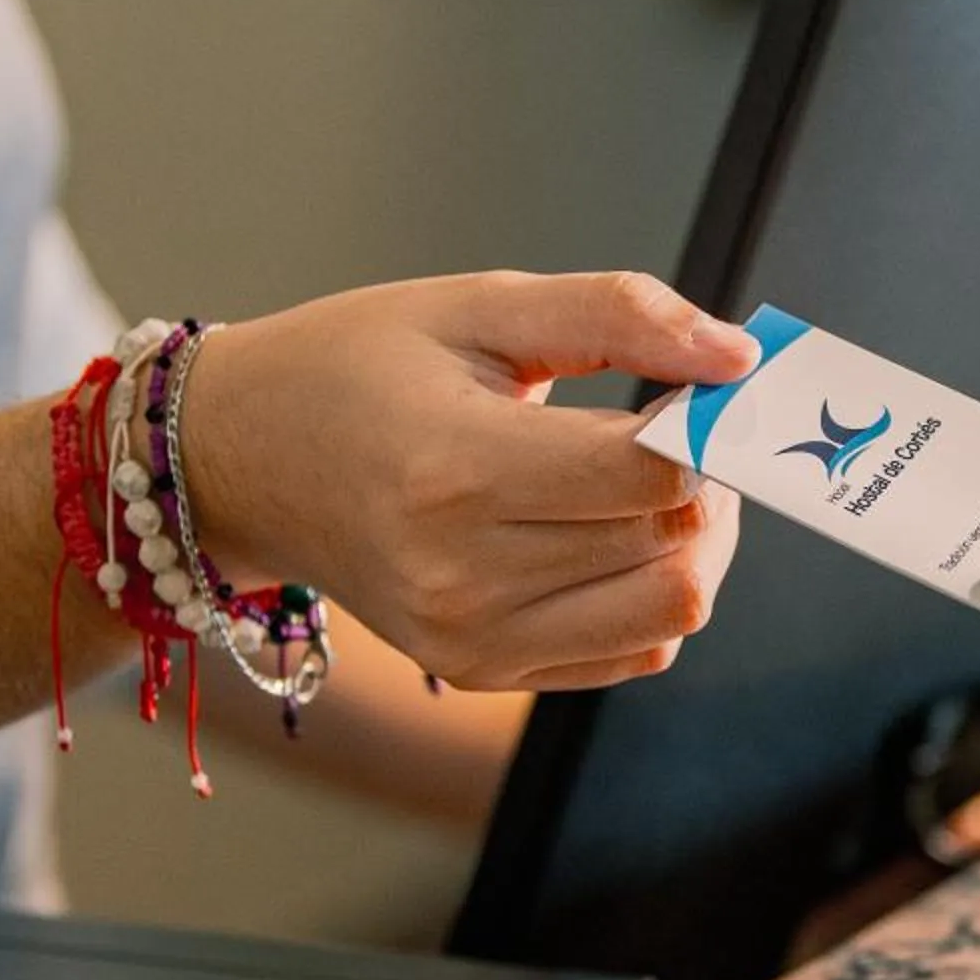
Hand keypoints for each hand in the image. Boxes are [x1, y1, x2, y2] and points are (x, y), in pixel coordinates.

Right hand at [190, 271, 754, 690]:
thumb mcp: (478, 306)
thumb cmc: (356, 368)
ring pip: (672, 608)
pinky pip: (636, 651)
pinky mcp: (479, 672)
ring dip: (695, 542)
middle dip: (710, 480)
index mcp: (453, 470)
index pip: (649, 473)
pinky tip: (609, 533)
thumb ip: (618, 314)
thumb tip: (737, 355)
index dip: (706, 429)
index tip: (703, 390)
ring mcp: (469, 640)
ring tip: (651, 482)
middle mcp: (459, 576)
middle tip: (681, 428)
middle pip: (671, 543)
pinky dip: (652, 592)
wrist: (242, 460)